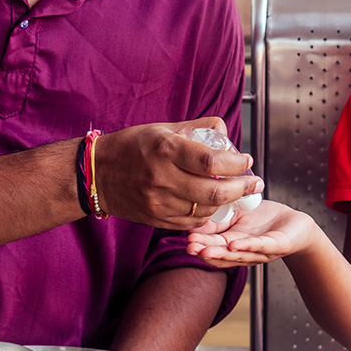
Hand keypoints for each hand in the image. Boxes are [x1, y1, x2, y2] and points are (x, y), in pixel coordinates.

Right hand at [93, 117, 263, 229]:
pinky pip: (191, 223)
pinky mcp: (156, 219)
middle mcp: (162, 179)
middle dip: (241, 189)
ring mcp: (159, 203)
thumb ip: (197, 127)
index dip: (236, 164)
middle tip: (254, 184)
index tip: (246, 161)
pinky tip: (210, 205)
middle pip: (214, 193)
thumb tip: (225, 129)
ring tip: (232, 192)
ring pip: (206, 211)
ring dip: (225, 203)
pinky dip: (206, 215)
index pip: (212, 162)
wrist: (97, 174)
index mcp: (166, 150)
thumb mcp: (162, 128)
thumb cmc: (132, 147)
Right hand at [186, 201, 317, 267]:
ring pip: (238, 254)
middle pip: (222, 254)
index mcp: (232, 243)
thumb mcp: (236, 214)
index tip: (186, 239)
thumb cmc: (265, 220)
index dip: (199, 244)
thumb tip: (197, 217)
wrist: (295, 224)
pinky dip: (247, 247)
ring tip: (205, 251)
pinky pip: (261, 246)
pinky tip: (234, 245)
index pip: (213, 245)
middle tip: (190, 248)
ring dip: (221, 253)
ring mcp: (260, 251)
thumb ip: (218, 218)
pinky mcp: (277, 246)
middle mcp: (244, 252)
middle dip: (205, 251)